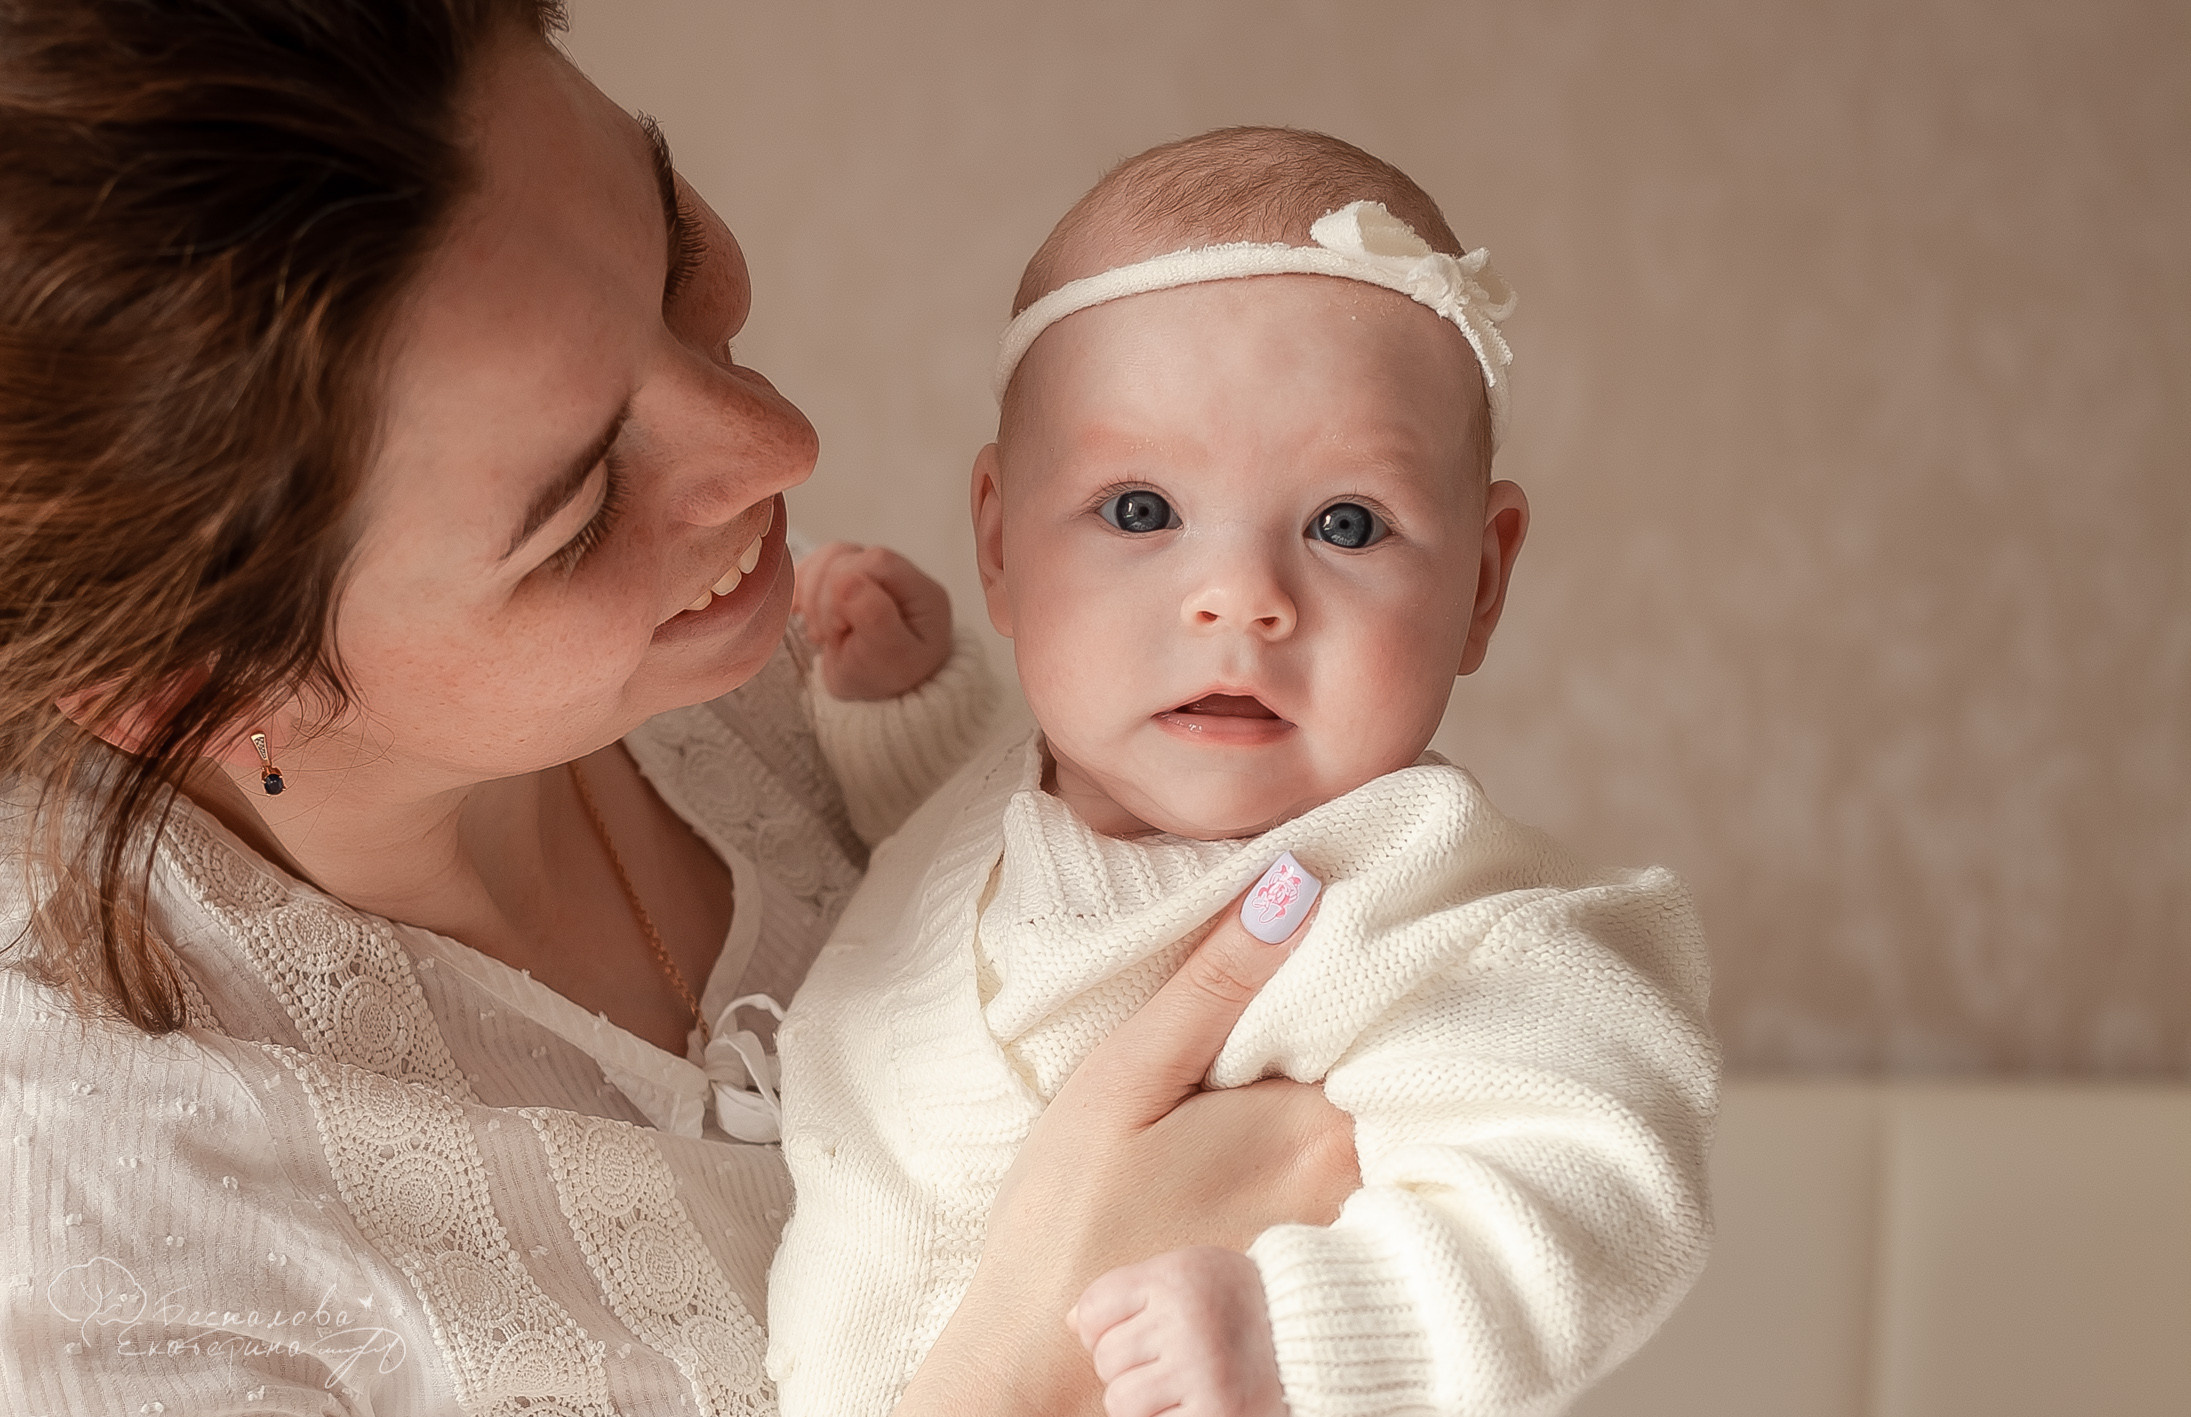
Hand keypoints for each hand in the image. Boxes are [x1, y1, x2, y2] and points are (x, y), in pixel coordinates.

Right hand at [793, 541, 952, 699]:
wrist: (873, 700)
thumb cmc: (888, 680)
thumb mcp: (890, 659)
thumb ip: (875, 618)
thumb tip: (847, 581)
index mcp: (921, 592)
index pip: (877, 561)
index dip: (845, 587)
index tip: (839, 627)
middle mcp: (897, 576)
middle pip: (848, 557)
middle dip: (825, 599)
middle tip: (827, 637)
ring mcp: (869, 575)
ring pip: (829, 557)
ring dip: (811, 595)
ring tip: (819, 632)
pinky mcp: (843, 580)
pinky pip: (814, 565)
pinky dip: (800, 587)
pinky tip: (797, 611)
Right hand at [893, 882, 1356, 1416]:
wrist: (1042, 1382)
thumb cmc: (1068, 1228)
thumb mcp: (1122, 1082)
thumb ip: (1213, 985)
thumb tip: (1298, 884)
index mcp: (1320, 1132)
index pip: (1390, 1016)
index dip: (1362, 966)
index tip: (1340, 925)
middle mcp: (1363, 1194)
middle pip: (1397, 1077)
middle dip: (1364, 1029)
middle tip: (1301, 999)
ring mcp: (1355, 1248)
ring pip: (1384, 1134)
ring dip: (1357, 1092)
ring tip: (1277, 1075)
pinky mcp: (1330, 1285)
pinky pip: (1371, 1194)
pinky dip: (1348, 1158)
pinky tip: (1273, 1156)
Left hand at [1071, 1247, 1287, 1416]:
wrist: (1312, 1336)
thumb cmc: (1237, 1302)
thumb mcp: (1189, 1274)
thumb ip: (1131, 1290)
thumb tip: (1073, 1323)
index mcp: (1178, 1278)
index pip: (1095, 1309)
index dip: (1100, 1328)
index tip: (1130, 1331)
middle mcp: (1188, 1321)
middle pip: (1106, 1358)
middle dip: (1126, 1365)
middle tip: (1166, 1360)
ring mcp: (1202, 1371)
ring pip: (1121, 1400)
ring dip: (1139, 1401)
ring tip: (1175, 1386)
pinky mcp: (1217, 1413)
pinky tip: (1188, 1404)